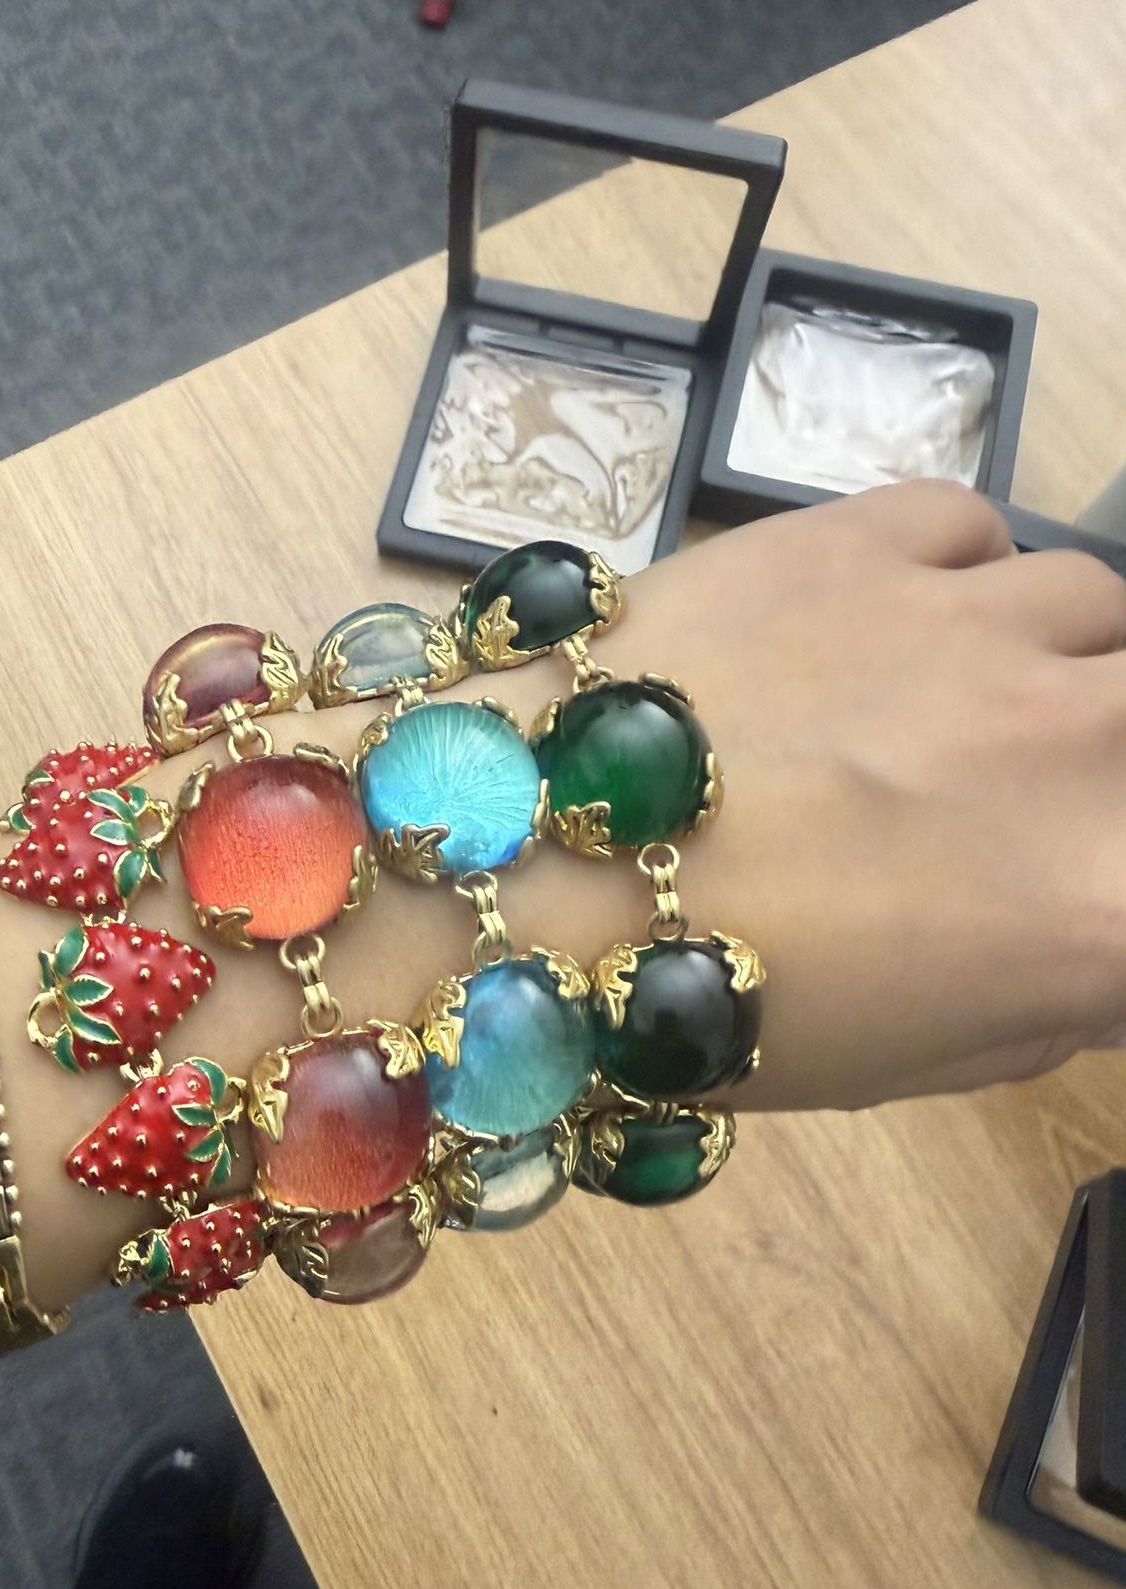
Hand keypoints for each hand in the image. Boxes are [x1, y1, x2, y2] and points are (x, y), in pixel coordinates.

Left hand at [624, 481, 1125, 1107]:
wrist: (521, 873)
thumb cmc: (712, 1009)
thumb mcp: (912, 1060)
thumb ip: (1050, 1001)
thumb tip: (1093, 951)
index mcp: (1104, 906)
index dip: (1110, 868)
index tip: (1070, 874)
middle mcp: (1080, 744)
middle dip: (1103, 755)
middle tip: (1018, 798)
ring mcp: (974, 622)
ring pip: (1094, 603)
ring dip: (1050, 658)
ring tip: (953, 709)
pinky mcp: (863, 537)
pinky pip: (977, 527)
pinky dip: (963, 575)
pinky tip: (896, 625)